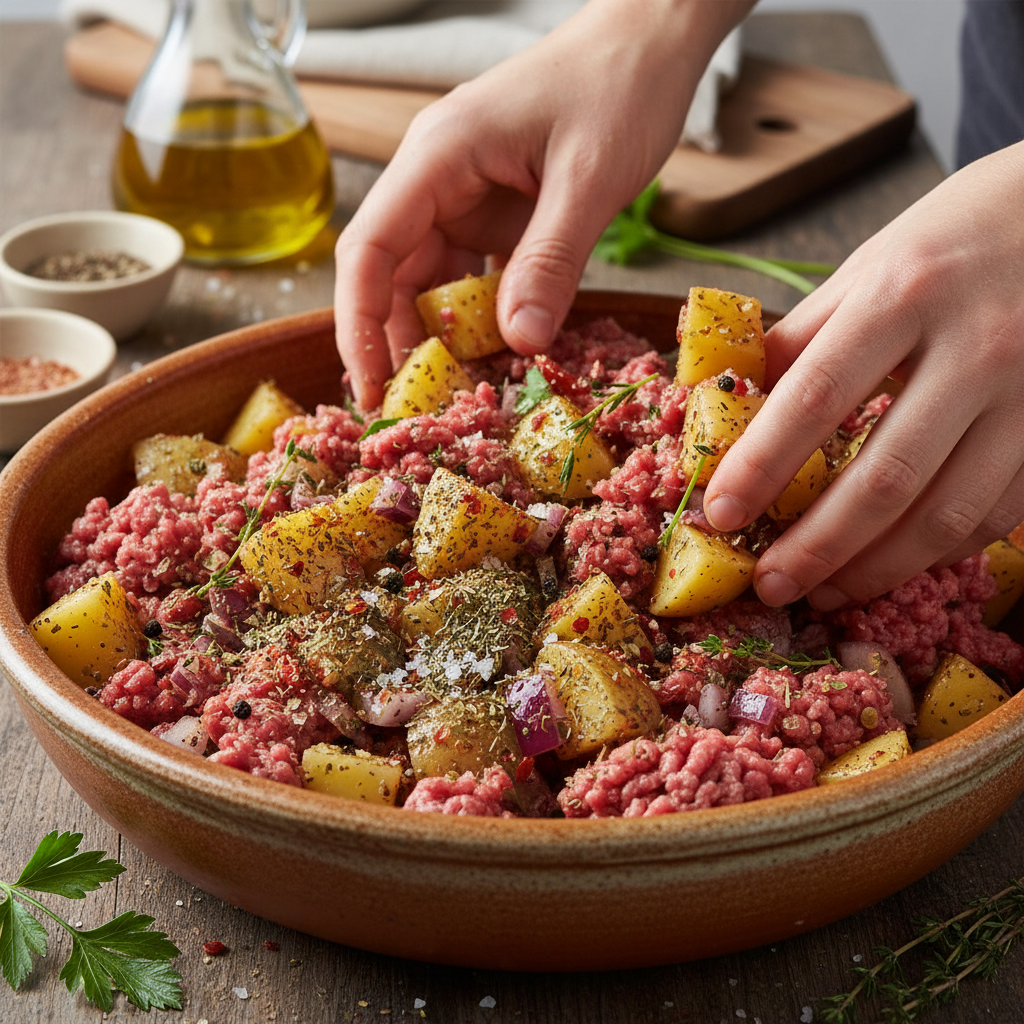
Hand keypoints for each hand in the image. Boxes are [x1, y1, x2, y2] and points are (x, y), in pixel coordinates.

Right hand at [334, 0, 754, 409]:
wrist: (651, 40)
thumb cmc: (619, 85)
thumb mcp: (589, 179)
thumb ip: (551, 261)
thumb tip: (520, 344)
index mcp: (438, 157)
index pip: (368, 248)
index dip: (360, 323)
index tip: (372, 384)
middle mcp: (438, 181)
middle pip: (391, 274)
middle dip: (398, 344)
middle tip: (417, 410)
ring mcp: (466, 199)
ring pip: (431, 282)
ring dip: (442, 337)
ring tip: (456, 395)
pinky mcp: (498, 216)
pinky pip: (475, 278)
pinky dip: (482, 319)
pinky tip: (497, 357)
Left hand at [703, 140, 1023, 608]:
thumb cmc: (951, 241)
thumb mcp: (867, 267)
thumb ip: (802, 338)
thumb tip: (730, 405)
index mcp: (903, 295)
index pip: (814, 398)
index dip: (760, 467)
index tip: (718, 514)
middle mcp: (975, 346)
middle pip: (885, 477)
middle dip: (817, 546)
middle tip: (769, 584)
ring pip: (946, 513)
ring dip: (876, 569)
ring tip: (822, 593)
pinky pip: (994, 514)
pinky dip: (935, 552)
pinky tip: (890, 563)